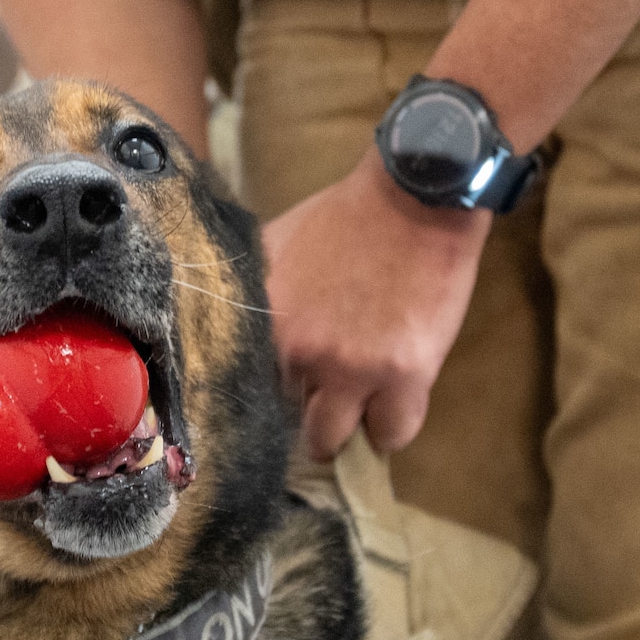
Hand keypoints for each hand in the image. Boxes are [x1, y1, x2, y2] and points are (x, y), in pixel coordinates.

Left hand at [263, 150, 491, 459]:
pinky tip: (392, 405)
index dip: (273, 394)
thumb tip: (226, 326)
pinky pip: (391, 436)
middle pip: (289, 425)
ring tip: (359, 408)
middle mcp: (300, 353)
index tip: (289, 392)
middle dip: (305, 416)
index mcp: (266, 324)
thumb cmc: (347, 218)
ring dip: (347, 429)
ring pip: (335, 439)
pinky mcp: (403, 376)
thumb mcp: (275, 247)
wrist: (413, 200)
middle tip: (325, 401)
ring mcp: (353, 369)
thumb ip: (250, 295)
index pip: (250, 393)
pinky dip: (390, 428)